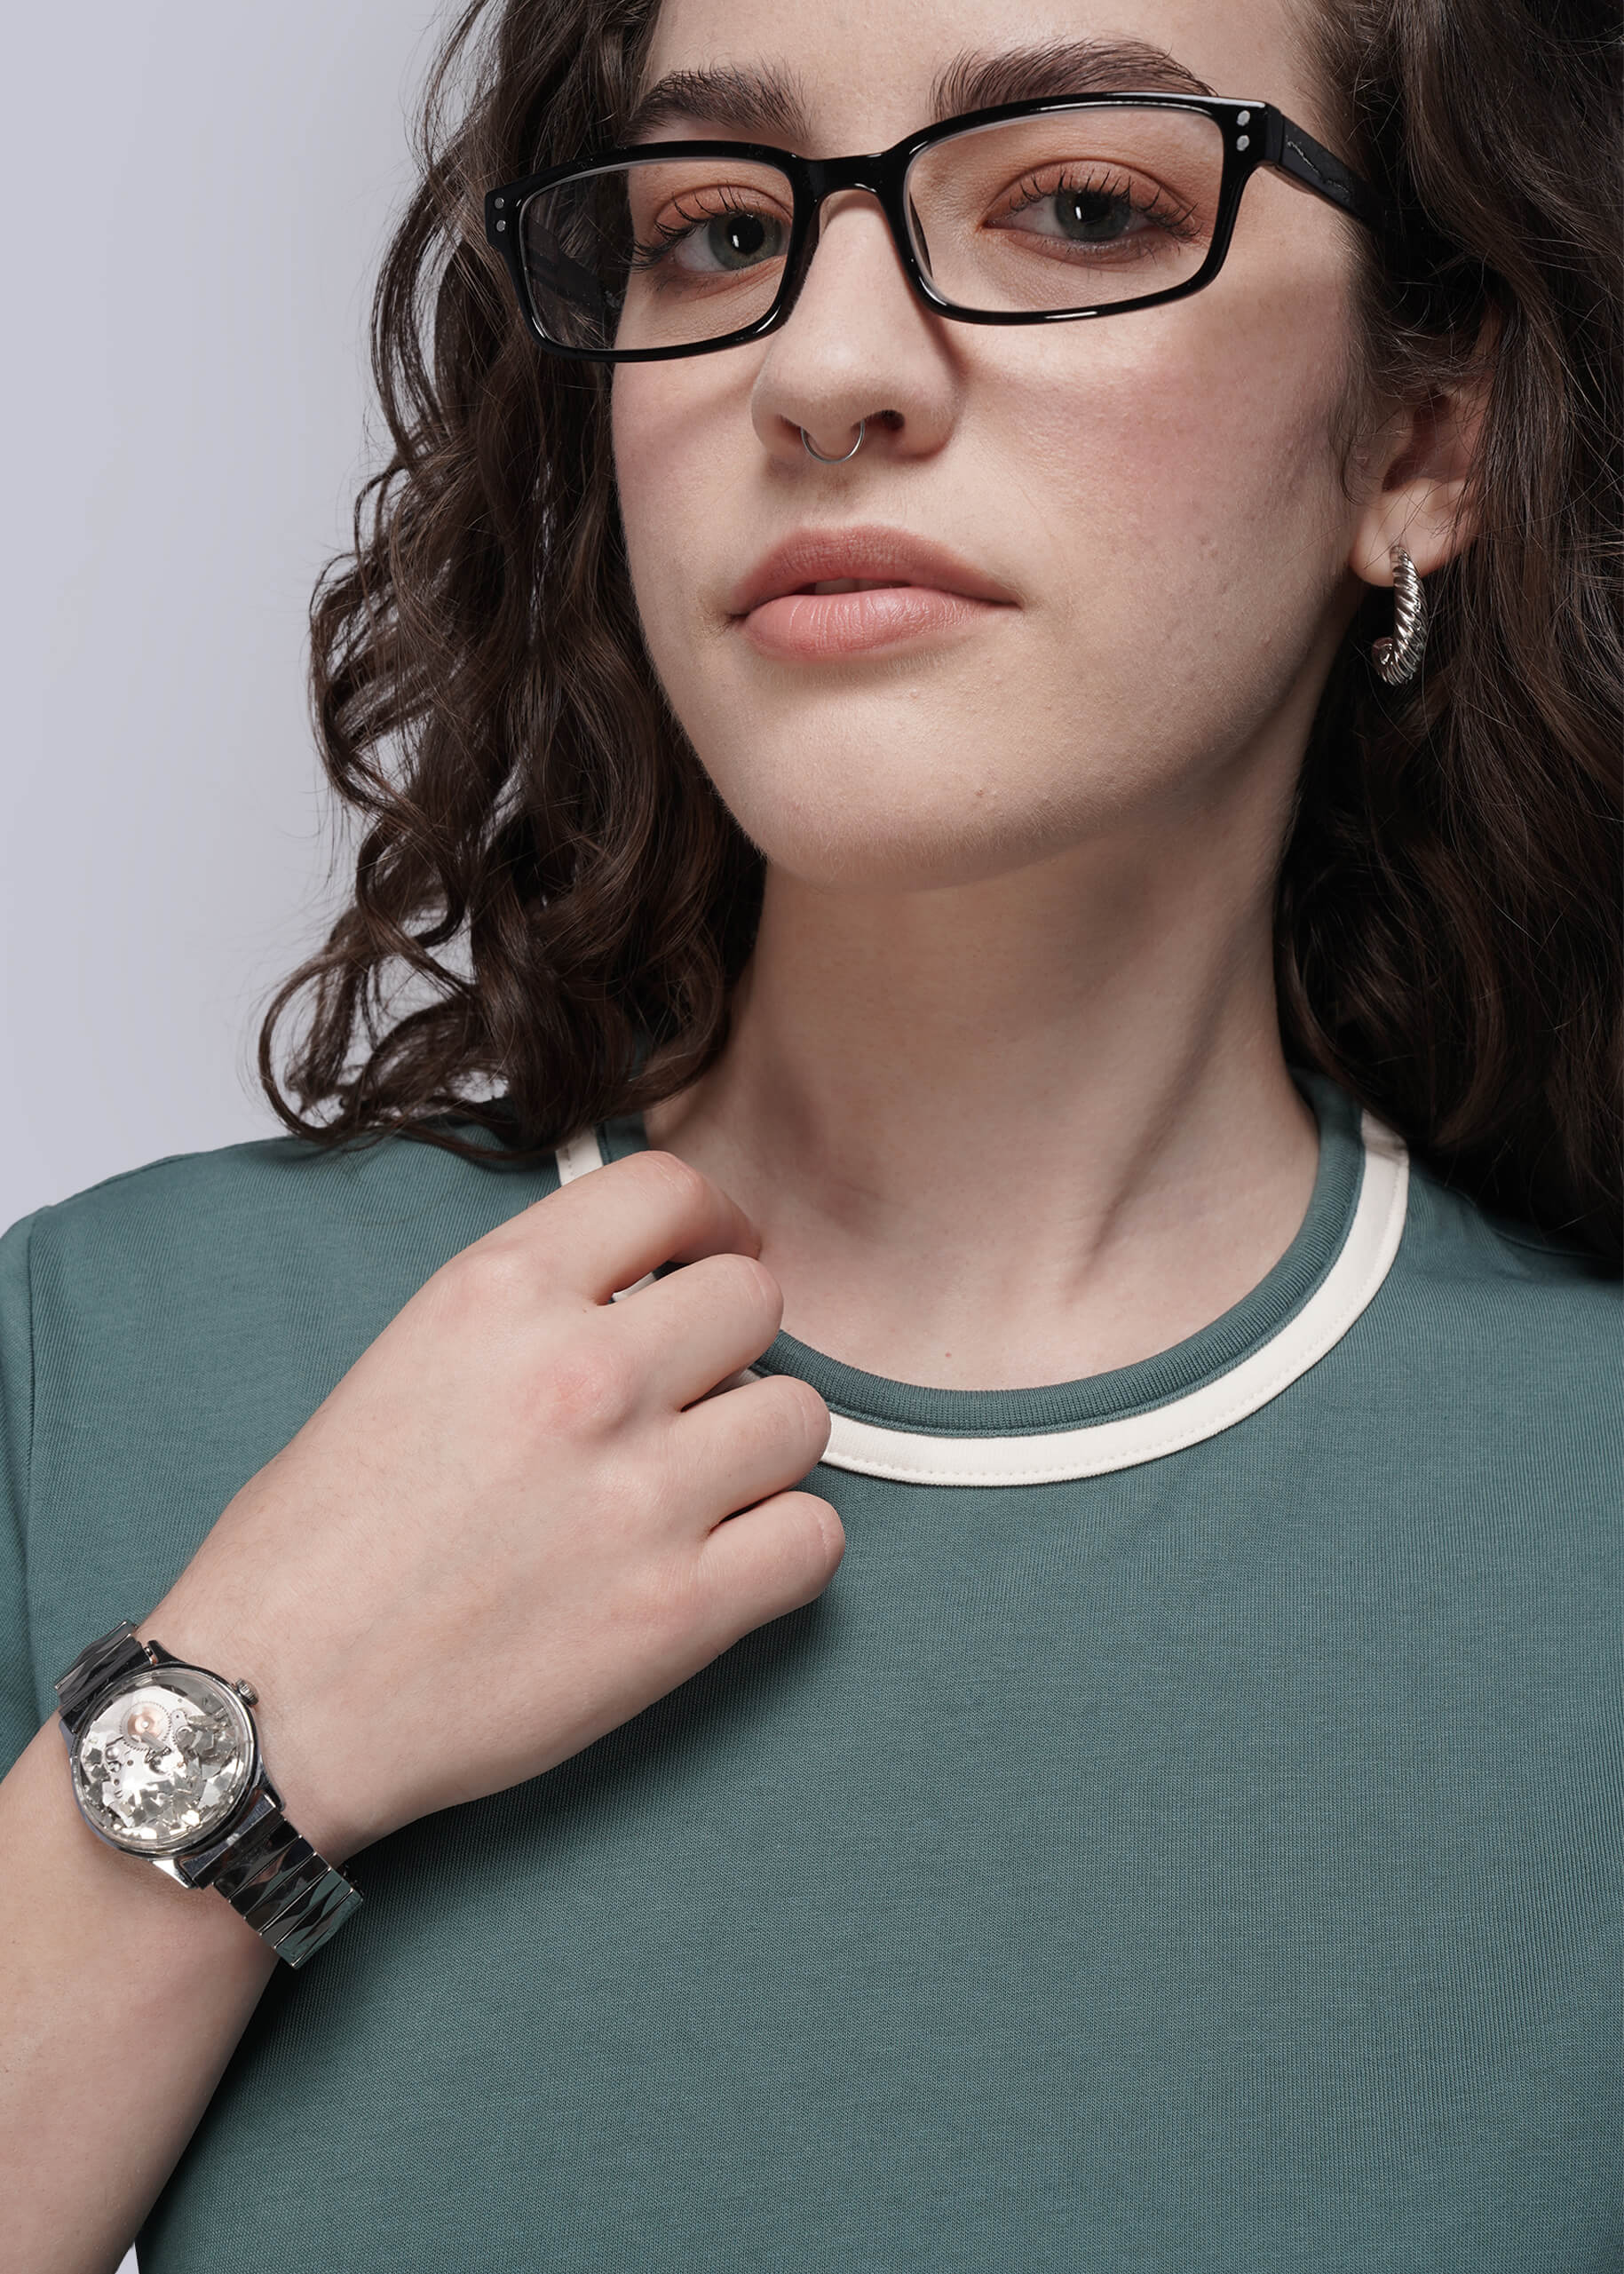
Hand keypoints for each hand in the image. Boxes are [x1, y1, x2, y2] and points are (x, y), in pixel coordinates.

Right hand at [143, 1151, 840, 1860]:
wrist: (272, 1706)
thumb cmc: (312, 1548)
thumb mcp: (405, 1358)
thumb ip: (529, 1310)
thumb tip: (642, 1295)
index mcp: (499, 1294)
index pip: (669, 1189)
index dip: (710, 1219)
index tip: (709, 1257)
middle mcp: (583, 1374)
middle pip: (754, 1297)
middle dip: (733, 1343)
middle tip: (696, 1393)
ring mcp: (641, 1492)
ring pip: (801, 1415)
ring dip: (763, 1449)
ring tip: (703, 1486)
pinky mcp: (680, 1609)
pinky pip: (816, 1538)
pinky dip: (786, 1549)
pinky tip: (728, 1563)